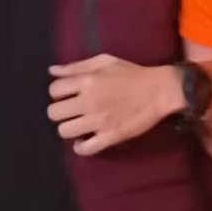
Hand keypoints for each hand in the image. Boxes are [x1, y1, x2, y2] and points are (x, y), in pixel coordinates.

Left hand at [47, 55, 183, 156]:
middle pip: (54, 113)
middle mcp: (89, 101)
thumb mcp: (105, 61)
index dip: (58, 92)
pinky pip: (84, 149)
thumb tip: (52, 71)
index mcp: (88, 80)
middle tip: (72, 110)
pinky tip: (85, 139)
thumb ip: (77, 66)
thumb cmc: (132, 73)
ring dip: (69, 128)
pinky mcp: (110, 136)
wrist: (159, 90)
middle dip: (60, 111)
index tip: (68, 94)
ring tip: (79, 124)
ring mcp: (99, 121)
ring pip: (65, 131)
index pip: (54, 90)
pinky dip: (80, 146)